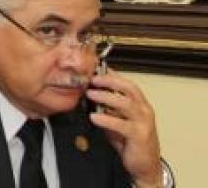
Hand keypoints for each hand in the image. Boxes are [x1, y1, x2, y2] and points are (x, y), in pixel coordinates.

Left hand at [86, 68, 162, 186]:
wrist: (145, 165)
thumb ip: (107, 108)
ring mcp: (144, 122)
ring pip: (126, 104)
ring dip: (106, 97)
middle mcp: (144, 110)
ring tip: (90, 94)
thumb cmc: (130, 141)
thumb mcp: (117, 120)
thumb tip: (89, 94)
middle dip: (110, 81)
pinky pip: (122, 124)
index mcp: (139, 104)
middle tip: (92, 79)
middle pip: (129, 89)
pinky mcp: (140, 136)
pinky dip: (107, 119)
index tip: (96, 69)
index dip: (112, 75)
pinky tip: (94, 117)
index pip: (127, 84)